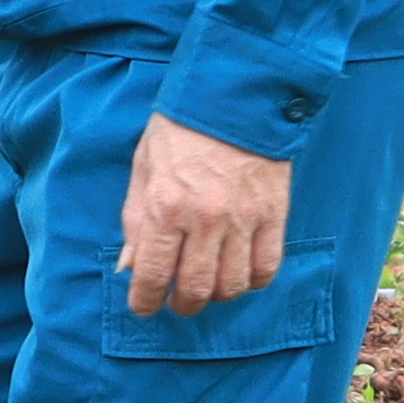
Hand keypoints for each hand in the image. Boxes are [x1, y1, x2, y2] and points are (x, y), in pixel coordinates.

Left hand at [119, 112, 292, 316]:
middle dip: (182, 305)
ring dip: (216, 295)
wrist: (234, 96)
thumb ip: (135, 220)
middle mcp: (205, 219)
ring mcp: (243, 219)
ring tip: (209, 285)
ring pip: (232, 286)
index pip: (153, 275)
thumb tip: (129, 266)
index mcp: (166, 206)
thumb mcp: (143, 168)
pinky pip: (265, 267)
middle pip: (195, 290)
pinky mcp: (273, 214)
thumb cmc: (181, 129)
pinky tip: (240, 272)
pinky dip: (252, 280)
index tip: (144, 307)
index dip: (145, 301)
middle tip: (178, 302)